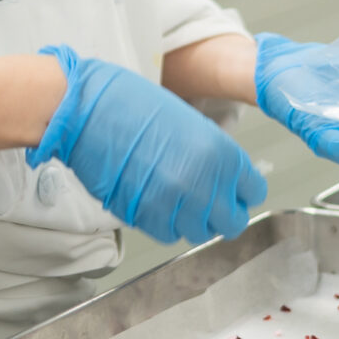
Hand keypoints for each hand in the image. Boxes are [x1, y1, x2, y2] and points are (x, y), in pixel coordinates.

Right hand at [33, 47, 266, 243]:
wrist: (87, 110)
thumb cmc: (131, 104)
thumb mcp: (190, 121)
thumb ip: (212, 154)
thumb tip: (222, 178)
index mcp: (221, 153)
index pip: (252, 192)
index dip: (240, 191)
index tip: (230, 189)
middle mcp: (203, 183)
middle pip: (231, 222)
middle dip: (220, 213)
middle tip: (204, 200)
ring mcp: (174, 203)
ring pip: (199, 232)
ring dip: (190, 218)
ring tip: (173, 197)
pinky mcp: (145, 217)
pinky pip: (169, 234)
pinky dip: (165, 223)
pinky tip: (154, 201)